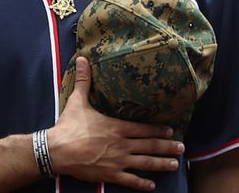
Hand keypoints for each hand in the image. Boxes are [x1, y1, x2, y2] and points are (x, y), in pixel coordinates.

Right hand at [48, 57, 184, 190]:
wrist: (56, 150)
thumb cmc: (68, 126)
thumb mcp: (77, 101)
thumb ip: (84, 81)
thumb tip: (82, 59)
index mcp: (117, 128)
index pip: (144, 129)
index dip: (159, 130)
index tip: (172, 131)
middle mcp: (121, 145)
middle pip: (150, 146)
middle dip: (168, 147)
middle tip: (182, 149)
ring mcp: (117, 161)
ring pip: (145, 164)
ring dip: (161, 164)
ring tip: (175, 164)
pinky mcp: (109, 175)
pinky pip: (129, 180)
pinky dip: (142, 184)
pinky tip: (152, 186)